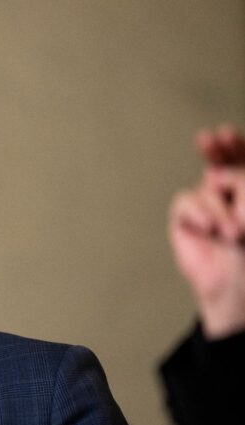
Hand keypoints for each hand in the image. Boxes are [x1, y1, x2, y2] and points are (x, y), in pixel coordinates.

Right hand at [169, 126, 244, 339]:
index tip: (225, 134)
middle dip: (217, 153)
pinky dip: (199, 213)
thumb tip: (218, 173)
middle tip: (211, 140)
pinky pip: (186, 201)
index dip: (235, 146)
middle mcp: (232, 196)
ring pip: (207, 186)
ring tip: (232, 233)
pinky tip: (210, 228)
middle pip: (221, 163)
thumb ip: (243, 184)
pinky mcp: (187, 219)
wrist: (235, 290)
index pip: (242, 161)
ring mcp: (209, 206)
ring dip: (220, 208)